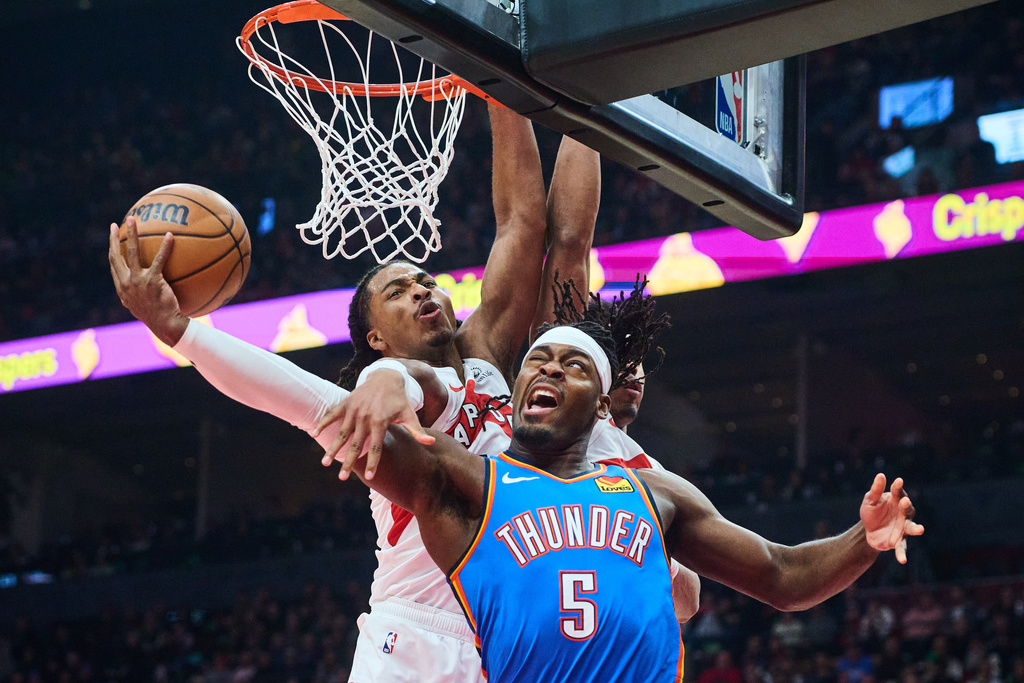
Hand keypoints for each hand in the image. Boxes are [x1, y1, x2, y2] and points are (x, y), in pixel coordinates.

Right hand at [108, 217, 188, 345]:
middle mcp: (126, 283)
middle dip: (114, 239)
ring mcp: (138, 281)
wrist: (165, 325)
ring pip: (132, 252)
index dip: (112, 251)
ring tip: (133, 219)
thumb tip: (141, 287)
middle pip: (115, 256)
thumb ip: (138, 294)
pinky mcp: (153, 281)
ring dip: (132, 234)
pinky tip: (170, 235)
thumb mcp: (141, 306)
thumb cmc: (157, 317)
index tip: (113, 238)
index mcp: (122, 288)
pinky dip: (165, 246)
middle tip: (115, 225)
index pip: (113, 266)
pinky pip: (159, 259)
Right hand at [314, 369, 434, 480]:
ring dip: (333, 448)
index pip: (377, 446)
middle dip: (349, 461)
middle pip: (356, 443)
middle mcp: (365, 416)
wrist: (386, 376)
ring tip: (325, 463)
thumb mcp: (409, 414)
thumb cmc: (399, 400)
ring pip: (342, 432)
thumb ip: (417, 431)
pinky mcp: (346, 402)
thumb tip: (431, 443)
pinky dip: (323, 423)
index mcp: (380, 421)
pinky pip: (332, 414)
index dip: (373, 462)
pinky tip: (313, 434)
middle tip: (341, 477)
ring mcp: (354, 409)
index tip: (370, 477)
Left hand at [860, 473, 924, 563]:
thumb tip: (881, 475)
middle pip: (907, 509)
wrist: (868, 532)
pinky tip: (903, 560)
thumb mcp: (869, 501)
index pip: (898, 492)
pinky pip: (902, 547)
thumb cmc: (871, 513)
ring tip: (921, 529)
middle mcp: (903, 513)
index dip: (898, 487)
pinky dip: (902, 553)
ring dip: (916, 529)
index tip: (898, 481)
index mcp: (895, 501)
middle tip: (905, 501)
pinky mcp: (899, 540)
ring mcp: (903, 527)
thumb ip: (875, 490)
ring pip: (911, 527)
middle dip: (907, 505)